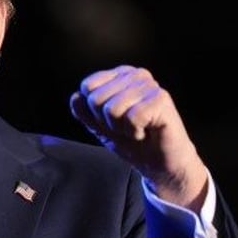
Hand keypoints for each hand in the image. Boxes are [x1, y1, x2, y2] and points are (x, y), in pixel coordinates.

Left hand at [69, 65, 208, 209]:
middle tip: (127, 127)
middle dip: (108, 122)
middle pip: (96, 99)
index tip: (113, 120)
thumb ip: (84, 112)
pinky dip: (135, 131)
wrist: (158, 163)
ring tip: (137, 129)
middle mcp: (135, 75)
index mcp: (119, 76)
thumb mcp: (100, 127)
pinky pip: (131, 117)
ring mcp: (149, 84)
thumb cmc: (133, 142)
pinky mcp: (161, 98)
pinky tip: (146, 131)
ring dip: (122, 128)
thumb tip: (76, 97)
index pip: (87, 86)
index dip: (94, 112)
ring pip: (112, 109)